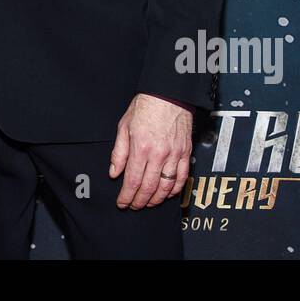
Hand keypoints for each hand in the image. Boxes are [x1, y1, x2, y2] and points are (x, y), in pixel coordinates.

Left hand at [109, 93, 191, 208]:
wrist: (168, 94)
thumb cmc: (145, 107)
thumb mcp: (124, 126)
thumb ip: (119, 152)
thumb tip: (114, 172)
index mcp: (141, 148)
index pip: (132, 181)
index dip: (126, 196)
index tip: (122, 203)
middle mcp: (159, 154)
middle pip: (149, 187)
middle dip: (139, 201)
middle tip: (133, 206)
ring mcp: (174, 155)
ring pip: (167, 187)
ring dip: (157, 199)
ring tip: (148, 203)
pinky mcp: (186, 153)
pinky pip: (183, 177)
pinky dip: (175, 189)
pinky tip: (168, 194)